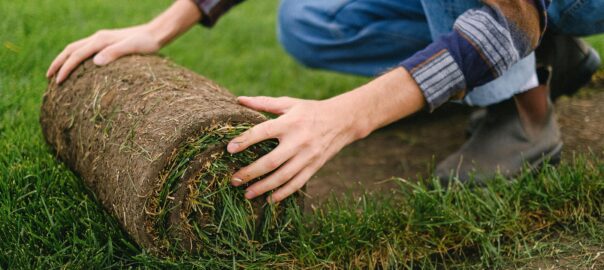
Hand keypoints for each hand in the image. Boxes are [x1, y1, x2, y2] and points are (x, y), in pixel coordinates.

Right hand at [46, 0, 201, 83]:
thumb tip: (95, 62)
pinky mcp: (106, 43)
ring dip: (64, 60)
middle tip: (49, 79)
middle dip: (58, 64)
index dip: (65, 68)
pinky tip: (77, 69)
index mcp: (100, 40)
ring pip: (76, 49)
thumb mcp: (132, 48)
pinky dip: (75, 58)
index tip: (57, 82)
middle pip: (70, 50)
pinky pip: (85, 50)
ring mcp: (101, 40)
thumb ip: (114, 53)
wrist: (156, 34)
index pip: (76, 55)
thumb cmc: (146, 43)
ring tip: (57, 74)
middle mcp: (98, 38)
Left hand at [227, 96, 365, 202]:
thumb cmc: (310, 110)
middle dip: (250, 172)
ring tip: (247, 193)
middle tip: (234, 179)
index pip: (262, 132)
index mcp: (289, 123)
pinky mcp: (314, 166)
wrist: (343, 121)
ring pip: (282, 177)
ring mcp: (307, 156)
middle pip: (270, 161)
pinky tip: (270, 199)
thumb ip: (264, 103)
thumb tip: (239, 100)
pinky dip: (283, 193)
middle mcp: (298, 141)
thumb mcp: (289, 103)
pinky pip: (297, 183)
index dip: (245, 141)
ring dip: (263, 187)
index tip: (229, 149)